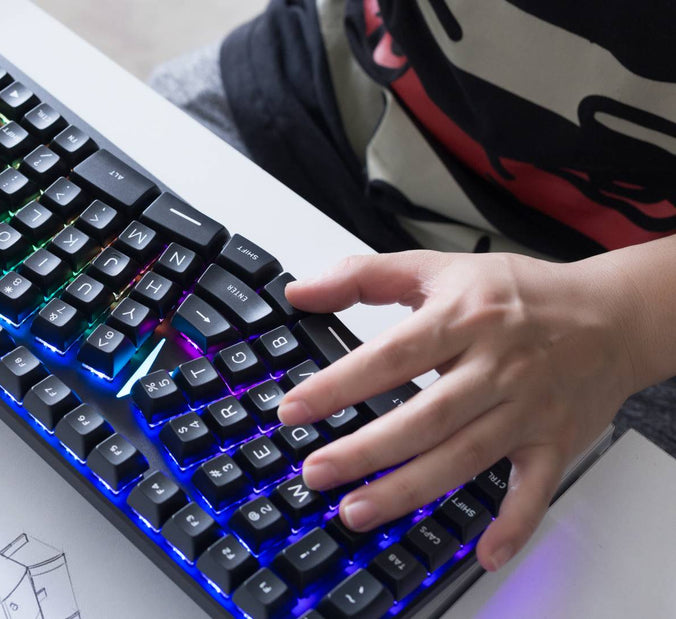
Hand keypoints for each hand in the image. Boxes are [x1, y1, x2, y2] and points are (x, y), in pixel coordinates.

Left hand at [277, 250, 640, 570]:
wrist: (612, 315)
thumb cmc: (519, 294)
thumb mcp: (439, 268)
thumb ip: (364, 277)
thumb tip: (301, 292)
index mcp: (462, 320)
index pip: (391, 356)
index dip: (339, 385)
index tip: (294, 410)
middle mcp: (495, 367)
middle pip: (424, 417)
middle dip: (366, 450)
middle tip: (317, 473)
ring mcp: (526, 409)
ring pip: (464, 457)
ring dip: (410, 490)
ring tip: (357, 511)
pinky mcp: (554, 443)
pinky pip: (534, 490)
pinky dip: (513, 524)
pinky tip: (481, 552)